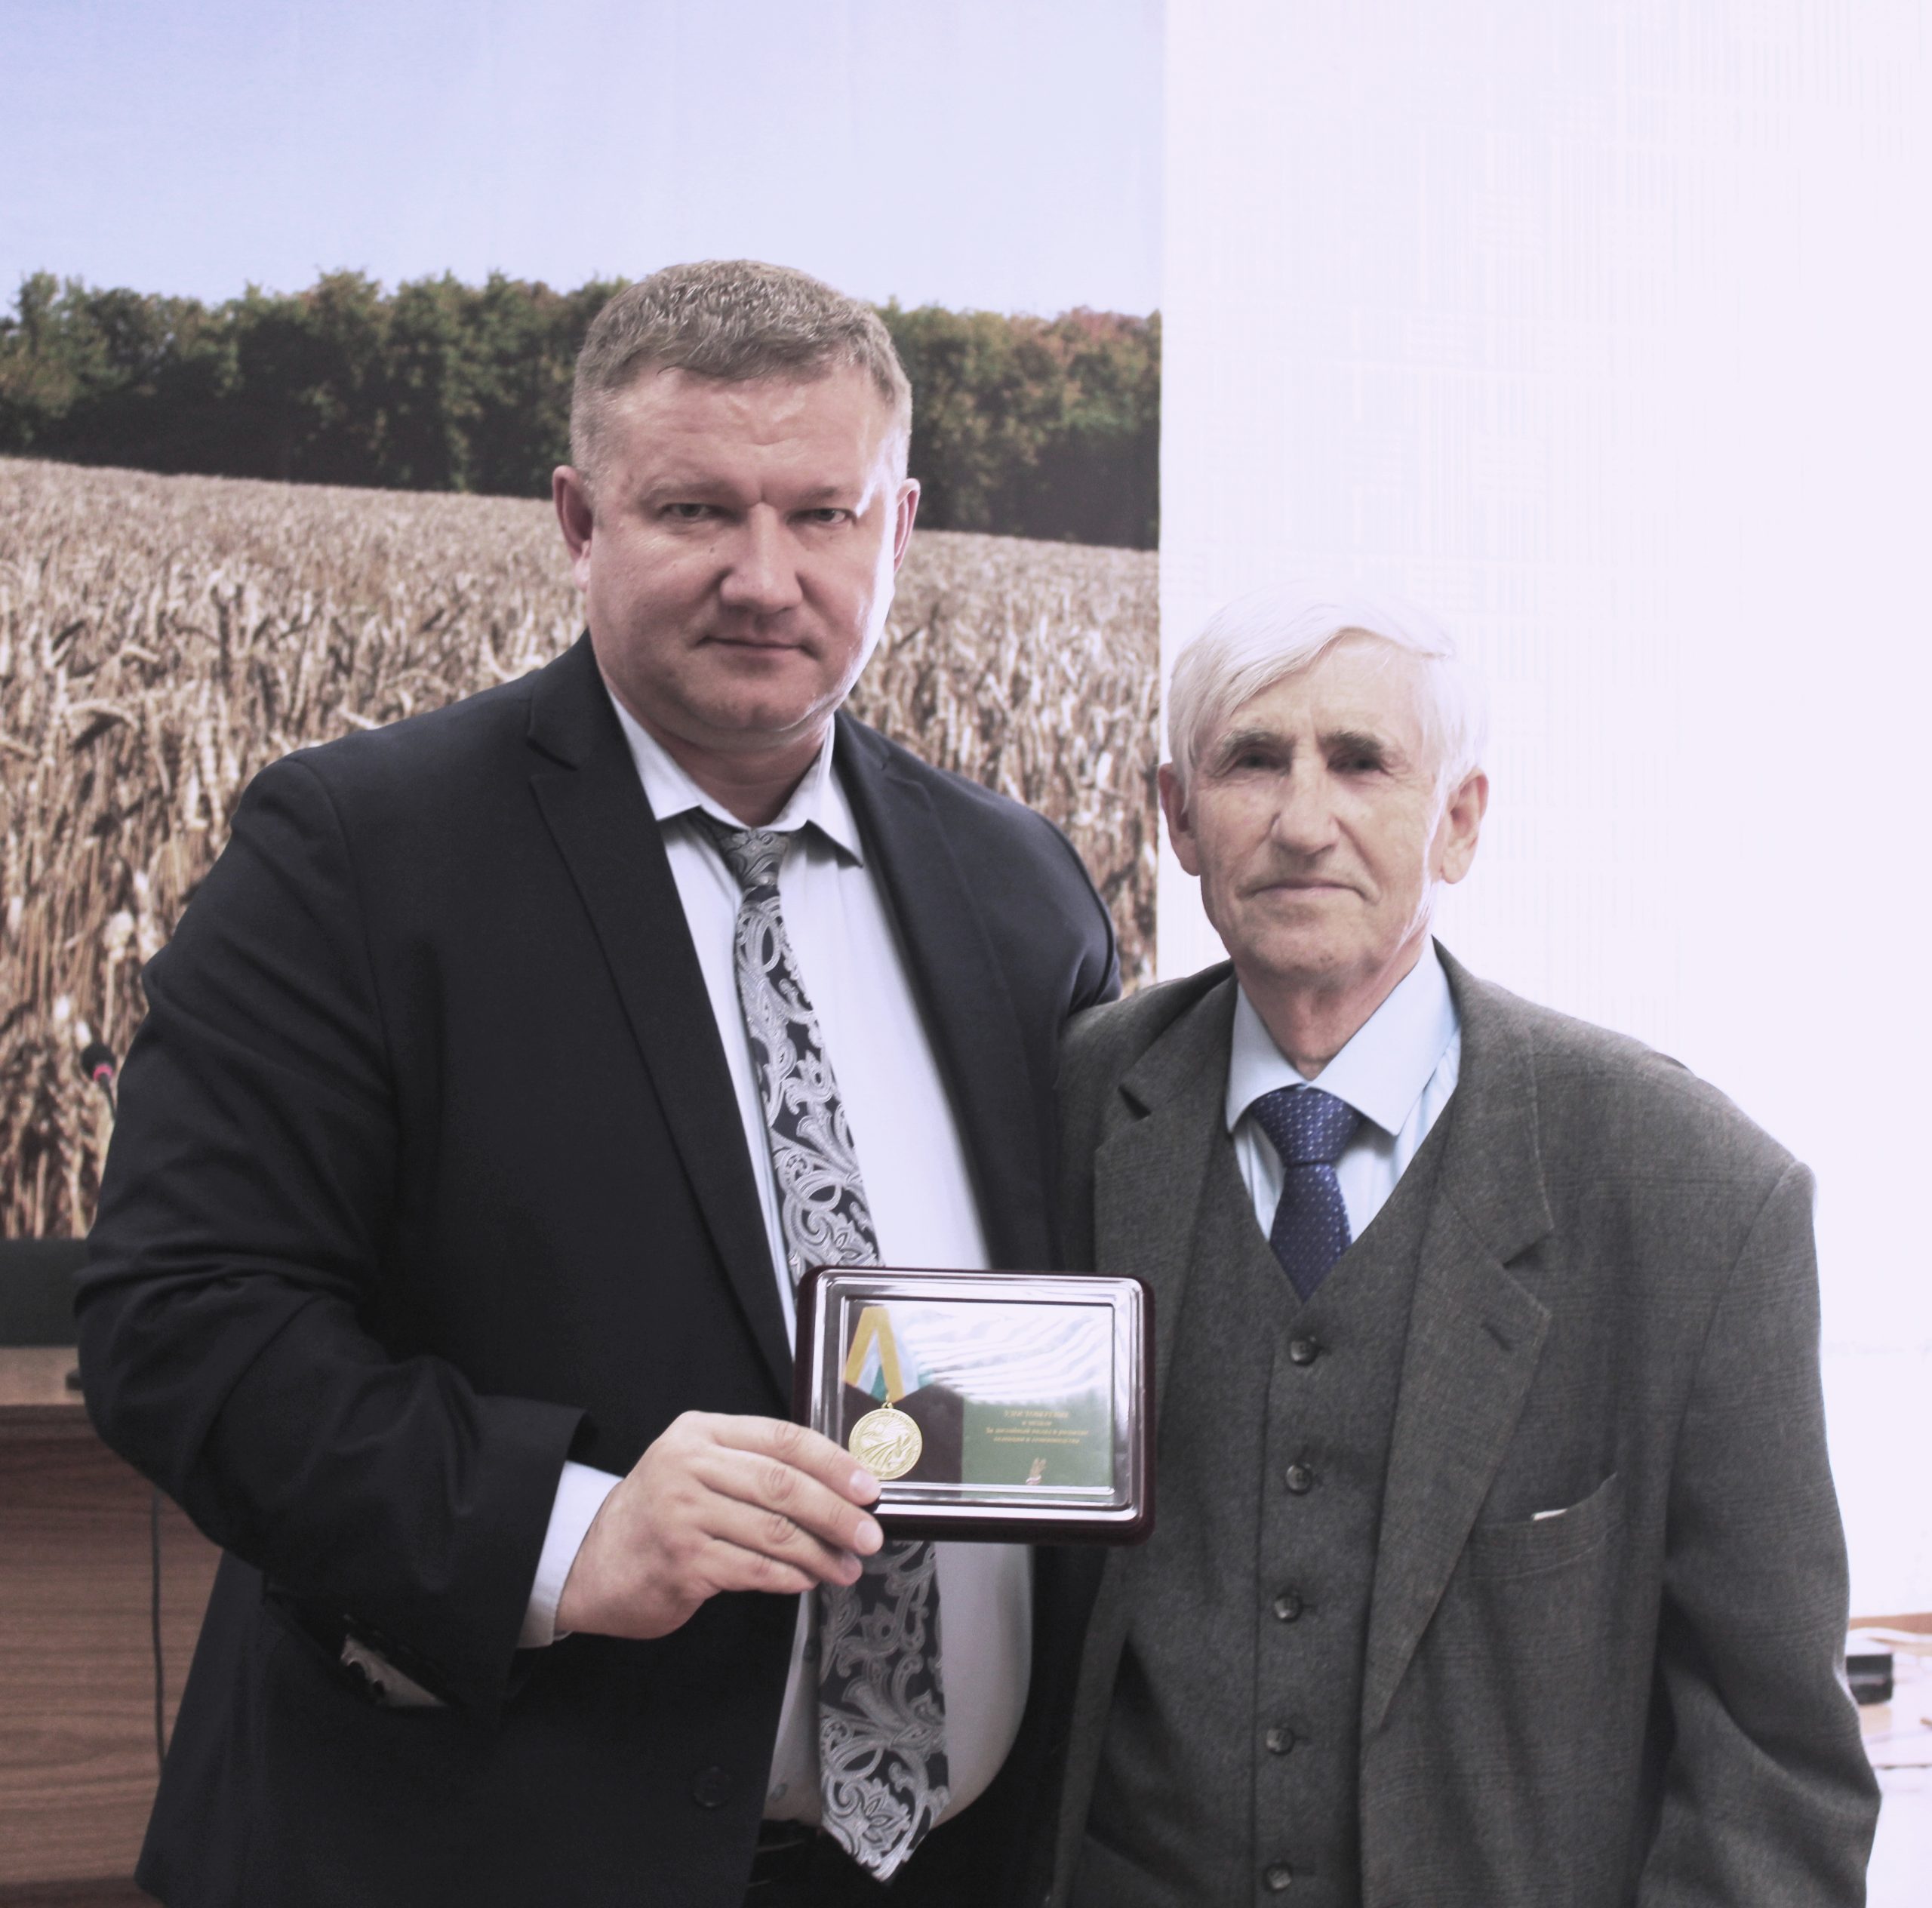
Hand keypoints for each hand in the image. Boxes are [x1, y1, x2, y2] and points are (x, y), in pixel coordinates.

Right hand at [555, 1412, 882, 1639]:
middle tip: (868, 1536)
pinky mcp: (682, 1561)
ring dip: (819, 1554)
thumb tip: (837, 1488)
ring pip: (773, 1531)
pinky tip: (805, 1581)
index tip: (867, 1487)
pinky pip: (753, 1569)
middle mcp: (689, 1466)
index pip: (782, 1438)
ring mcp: (682, 1514)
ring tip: (844, 1567)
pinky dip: (788, 1577)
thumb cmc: (660, 1515)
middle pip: (782, 1485)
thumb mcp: (696, 1469)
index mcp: (701, 1433)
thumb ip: (752, 1467)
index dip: (833, 1463)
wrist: (592, 1565)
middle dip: (836, 1513)